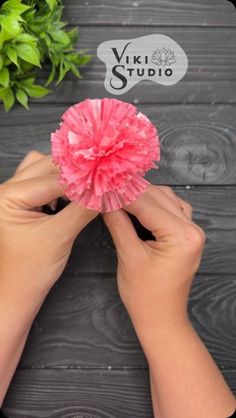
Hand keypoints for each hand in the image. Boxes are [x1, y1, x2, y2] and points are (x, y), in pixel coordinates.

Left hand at [0, 150, 97, 303]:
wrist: (18, 292)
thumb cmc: (32, 270)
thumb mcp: (59, 236)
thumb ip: (83, 209)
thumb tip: (107, 189)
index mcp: (7, 196)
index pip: (51, 179)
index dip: (81, 178)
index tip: (107, 176)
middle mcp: (7, 190)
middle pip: (45, 167)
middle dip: (74, 173)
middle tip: (101, 178)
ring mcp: (14, 195)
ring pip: (44, 171)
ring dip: (66, 177)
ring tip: (87, 186)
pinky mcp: (23, 202)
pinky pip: (43, 182)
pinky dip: (60, 185)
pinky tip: (74, 195)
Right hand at [103, 185, 204, 328]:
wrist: (161, 318)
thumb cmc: (145, 295)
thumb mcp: (129, 256)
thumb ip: (118, 223)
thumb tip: (105, 199)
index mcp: (182, 236)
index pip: (147, 204)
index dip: (121, 193)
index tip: (101, 184)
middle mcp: (193, 229)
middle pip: (158, 197)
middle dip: (131, 191)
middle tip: (106, 188)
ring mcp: (192, 231)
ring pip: (166, 199)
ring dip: (142, 195)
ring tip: (118, 195)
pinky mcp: (186, 234)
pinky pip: (171, 208)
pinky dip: (154, 203)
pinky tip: (136, 205)